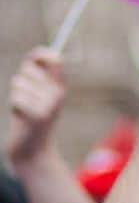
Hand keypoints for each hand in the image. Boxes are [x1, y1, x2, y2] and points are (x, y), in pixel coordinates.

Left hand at [8, 48, 64, 166]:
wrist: (33, 149)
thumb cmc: (32, 118)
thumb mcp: (39, 95)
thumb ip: (38, 74)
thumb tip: (38, 54)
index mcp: (60, 88)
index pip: (54, 59)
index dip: (41, 53)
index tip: (34, 57)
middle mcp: (58, 95)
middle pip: (28, 69)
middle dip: (21, 79)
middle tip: (26, 96)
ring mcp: (49, 105)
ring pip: (19, 82)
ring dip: (15, 94)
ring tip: (24, 108)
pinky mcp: (37, 116)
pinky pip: (16, 98)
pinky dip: (14, 106)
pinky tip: (21, 117)